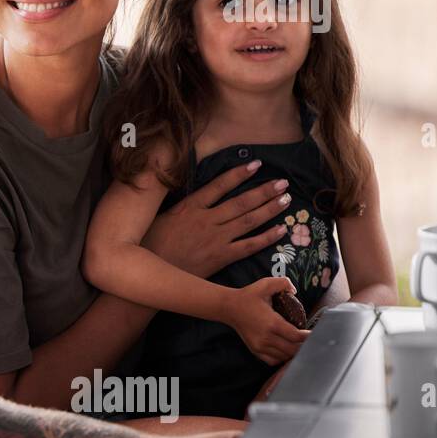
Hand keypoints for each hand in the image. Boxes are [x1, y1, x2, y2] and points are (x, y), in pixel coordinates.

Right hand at [143, 163, 292, 278]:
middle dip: (264, 191)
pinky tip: (281, 230)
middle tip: (283, 183)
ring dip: (269, 209)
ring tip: (286, 199)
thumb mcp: (161, 217)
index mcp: (190, 207)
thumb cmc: (150, 244)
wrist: (151, 273)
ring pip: (248, 221)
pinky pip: (248, 246)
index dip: (239, 174)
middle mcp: (206, 220)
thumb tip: (196, 194)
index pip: (219, 186)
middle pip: (241, 202)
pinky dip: (266, 238)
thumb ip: (182, 206)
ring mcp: (215, 239)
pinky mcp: (221, 257)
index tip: (257, 165)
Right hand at [223, 277, 308, 365]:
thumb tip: (294, 291)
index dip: (308, 336)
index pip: (296, 336)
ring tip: (299, 344)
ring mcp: (260, 346)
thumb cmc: (248, 296)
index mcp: (272, 323)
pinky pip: (274, 360)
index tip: (314, 333)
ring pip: (284, 356)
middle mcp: (266, 337)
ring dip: (294, 352)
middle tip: (310, 339)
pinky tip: (285, 349)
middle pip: (293, 349)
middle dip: (304, 345)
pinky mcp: (255, 350)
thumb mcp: (265, 284)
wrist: (229, 307)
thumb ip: (282, 282)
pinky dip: (282, 357)